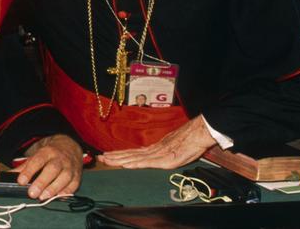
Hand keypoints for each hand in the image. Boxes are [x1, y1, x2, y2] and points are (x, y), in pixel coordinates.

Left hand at [15, 134, 82, 198]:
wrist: (69, 146)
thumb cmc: (50, 154)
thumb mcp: (37, 155)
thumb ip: (24, 166)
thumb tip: (9, 176)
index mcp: (47, 152)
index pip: (37, 160)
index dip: (29, 171)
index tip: (21, 181)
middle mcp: (60, 158)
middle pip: (52, 169)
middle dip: (42, 182)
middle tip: (32, 194)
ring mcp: (70, 167)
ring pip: (64, 177)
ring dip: (53, 189)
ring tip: (43, 197)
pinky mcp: (77, 175)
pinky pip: (74, 184)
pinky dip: (66, 192)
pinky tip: (58, 197)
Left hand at [98, 115, 216, 169]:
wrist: (199, 134)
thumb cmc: (189, 142)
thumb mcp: (173, 149)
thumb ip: (163, 154)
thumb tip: (155, 157)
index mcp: (154, 149)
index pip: (133, 153)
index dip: (119, 154)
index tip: (107, 155)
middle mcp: (153, 151)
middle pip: (130, 155)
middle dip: (114, 157)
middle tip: (100, 157)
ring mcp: (158, 154)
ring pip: (135, 158)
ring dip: (120, 160)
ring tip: (107, 160)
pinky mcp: (165, 159)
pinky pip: (148, 162)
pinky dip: (136, 164)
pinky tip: (126, 165)